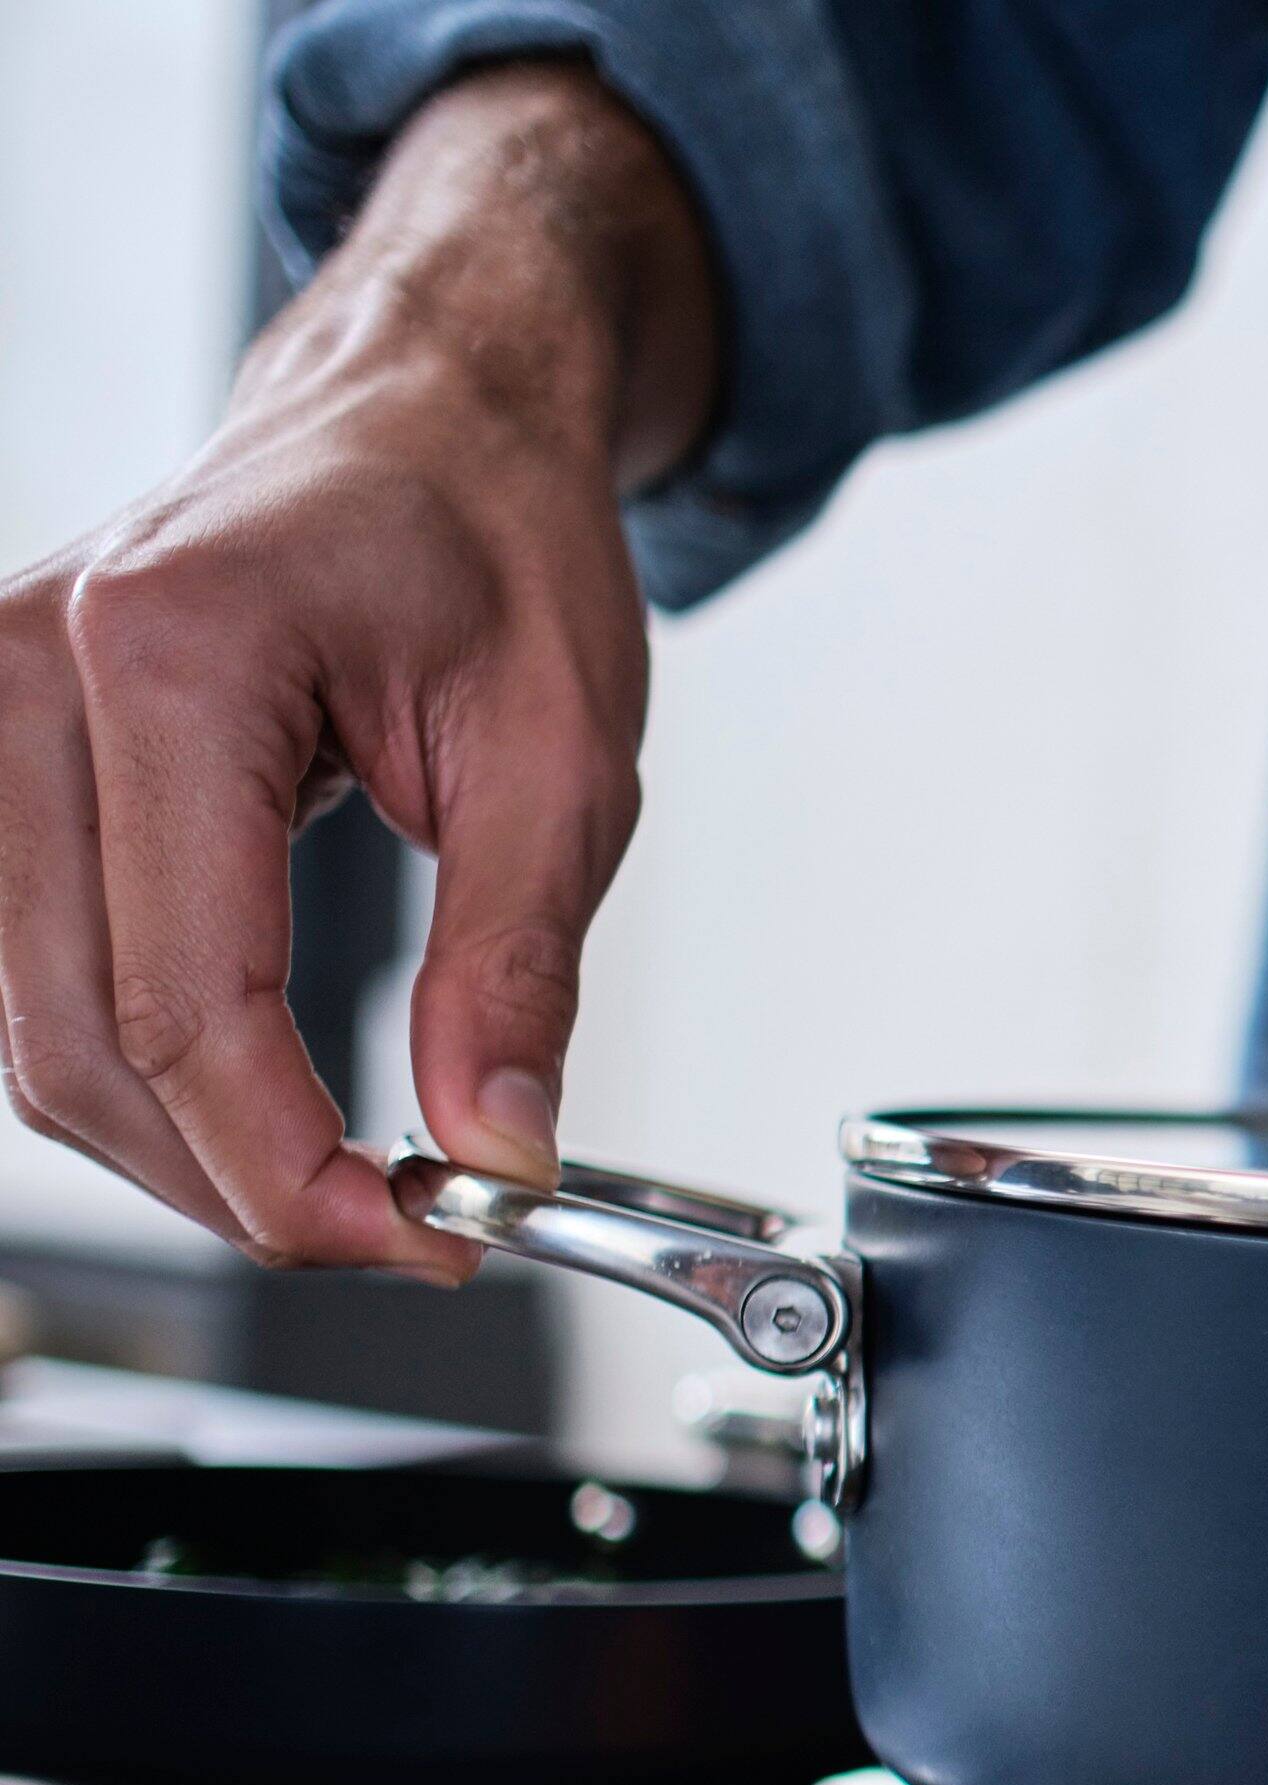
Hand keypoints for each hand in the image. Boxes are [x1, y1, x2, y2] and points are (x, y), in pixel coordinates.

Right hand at [0, 60, 715, 1272]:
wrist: (430, 414)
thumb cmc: (493, 534)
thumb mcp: (566, 757)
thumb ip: (515, 966)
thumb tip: (492, 1147)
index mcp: (168, 655)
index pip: (184, 1006)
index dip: (291, 1167)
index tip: (420, 1240)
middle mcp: (26, 675)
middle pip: (74, 1045)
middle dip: (239, 1182)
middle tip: (407, 1235)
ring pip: (29, 1035)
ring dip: (181, 1149)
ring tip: (352, 1180)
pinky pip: (31, 976)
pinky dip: (140, 1075)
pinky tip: (261, 1107)